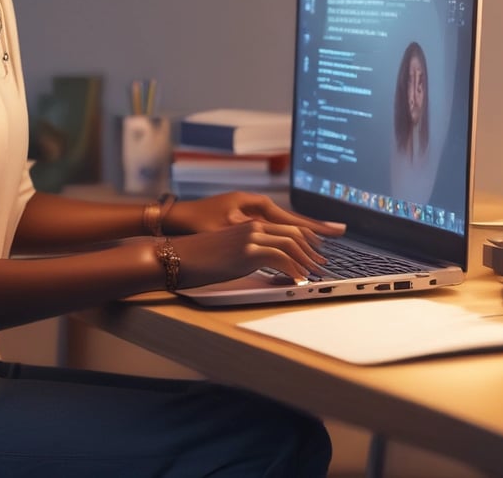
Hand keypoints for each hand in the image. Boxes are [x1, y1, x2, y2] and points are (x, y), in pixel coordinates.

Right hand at [163, 192, 345, 287]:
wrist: (179, 256)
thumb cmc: (200, 257)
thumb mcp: (230, 250)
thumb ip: (251, 251)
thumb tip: (270, 264)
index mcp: (250, 222)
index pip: (287, 224)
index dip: (307, 235)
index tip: (318, 247)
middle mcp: (253, 224)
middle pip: (294, 231)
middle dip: (313, 247)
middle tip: (323, 263)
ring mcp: (251, 236)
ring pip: (291, 243)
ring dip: (307, 260)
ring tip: (314, 273)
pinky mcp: (247, 250)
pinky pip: (281, 258)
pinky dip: (294, 269)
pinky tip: (298, 279)